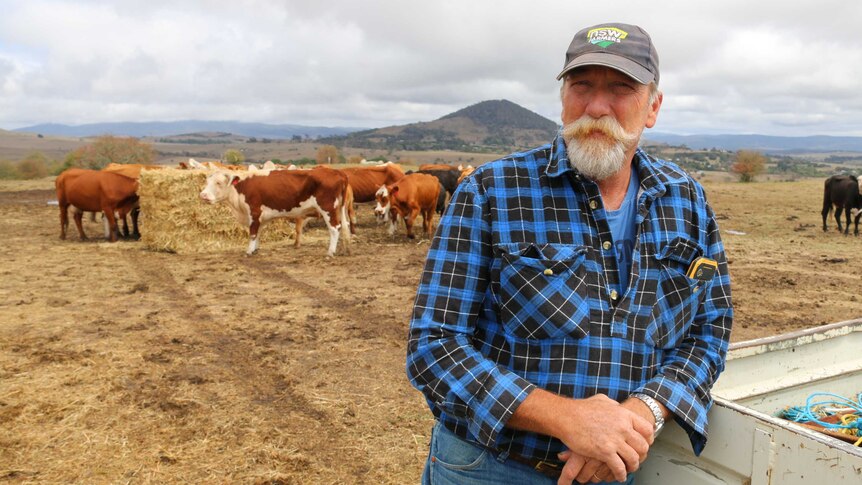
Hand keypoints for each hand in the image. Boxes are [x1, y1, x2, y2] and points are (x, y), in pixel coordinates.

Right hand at [507, 390, 654, 482]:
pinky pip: (619, 467)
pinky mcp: (604, 452)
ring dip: (632, 466)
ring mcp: (614, 440)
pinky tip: (619, 476)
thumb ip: (614, 405)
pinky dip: (620, 474)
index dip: (648, 439)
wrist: (566, 416)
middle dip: (641, 455)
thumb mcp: (602, 400)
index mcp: (623, 414)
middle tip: (637, 458)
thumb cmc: (580, 408)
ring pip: (633, 458)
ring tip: (628, 469)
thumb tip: (619, 407)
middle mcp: (623, 427)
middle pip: (642, 446)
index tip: (645, 444)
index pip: (647, 429)